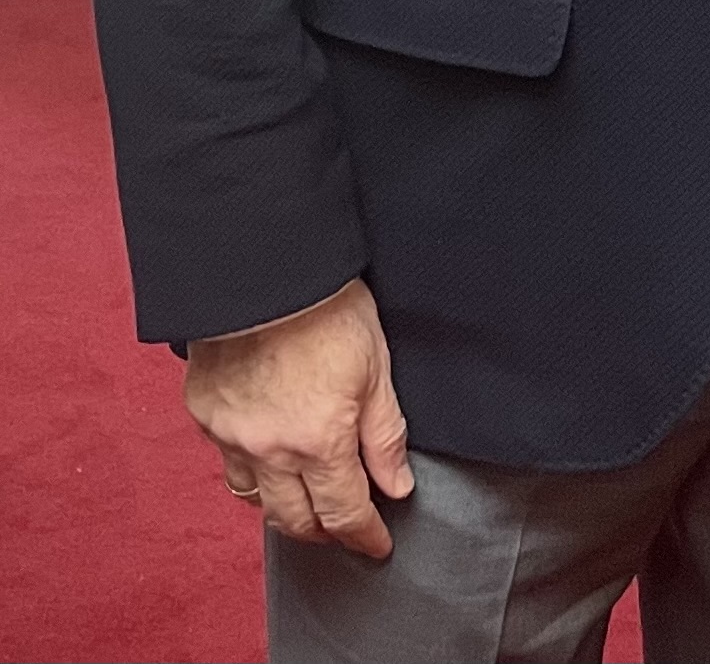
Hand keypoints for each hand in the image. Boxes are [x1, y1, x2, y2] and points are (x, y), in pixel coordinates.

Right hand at [184, 279, 413, 557]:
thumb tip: (395, 486)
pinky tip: (269, 466)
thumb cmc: (328, 310)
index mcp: (319, 440)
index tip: (378, 545)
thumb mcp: (377, 367)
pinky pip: (229, 466)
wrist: (266, 273)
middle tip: (345, 531)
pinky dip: (252, 477)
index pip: (344, 511)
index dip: (364, 535)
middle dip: (325, 532)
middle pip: (296, 520)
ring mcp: (232, 437)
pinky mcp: (206, 417)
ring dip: (285, 510)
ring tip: (308, 504)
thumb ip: (384, 434)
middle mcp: (269, 451)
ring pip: (256, 500)